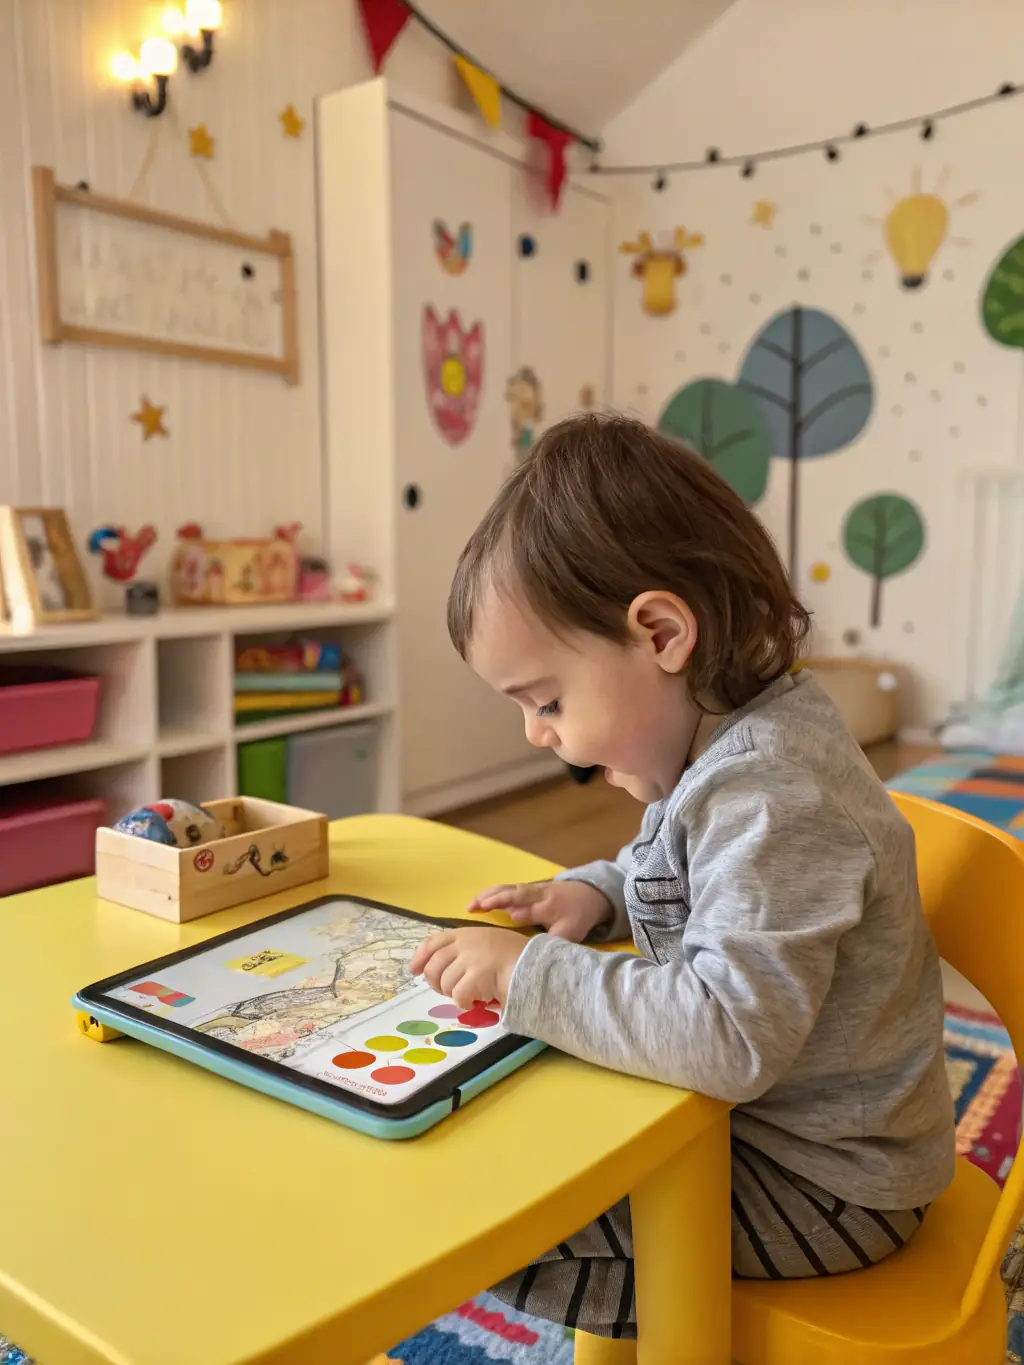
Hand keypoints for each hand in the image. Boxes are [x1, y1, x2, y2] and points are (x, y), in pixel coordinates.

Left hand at [409, 927, 527, 1008]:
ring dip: (454, 994)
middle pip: (433, 966)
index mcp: (466, 933)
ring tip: (470, 994)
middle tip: (446, 991)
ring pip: (445, 983)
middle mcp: (465, 942)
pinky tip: (477, 1002)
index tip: (412, 970)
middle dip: (435, 982)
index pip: (433, 942)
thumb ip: (464, 950)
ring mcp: (471, 958)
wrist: (534, 964)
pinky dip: (465, 1003)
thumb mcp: (487, 943)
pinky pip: (459, 995)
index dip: (419, 957)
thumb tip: (436, 967)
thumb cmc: (514, 955)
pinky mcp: (477, 975)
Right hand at [468, 879, 611, 942]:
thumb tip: (540, 958)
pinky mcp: (524, 888)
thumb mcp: (572, 933)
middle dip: (496, 899)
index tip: (508, 917)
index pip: (531, 909)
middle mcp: (536, 895)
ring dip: (488, 895)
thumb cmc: (577, 917)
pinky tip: (477, 902)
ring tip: (469, 906)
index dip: (520, 913)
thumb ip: (555, 944)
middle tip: (476, 908)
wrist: (588, 894)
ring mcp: (529, 889)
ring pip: (507, 888)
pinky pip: (505, 888)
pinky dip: (490, 894)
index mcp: (548, 907)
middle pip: (514, 893)